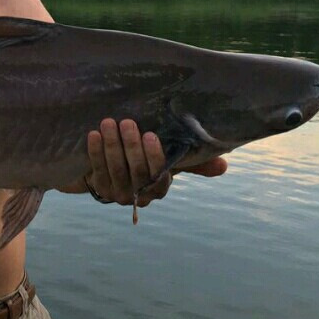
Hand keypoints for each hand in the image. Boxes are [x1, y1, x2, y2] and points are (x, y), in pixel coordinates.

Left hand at [79, 118, 227, 221]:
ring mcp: (118, 194)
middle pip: (136, 172)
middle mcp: (140, 195)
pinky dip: (96, 151)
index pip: (160, 177)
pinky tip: (94, 134)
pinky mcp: (99, 188)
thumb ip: (194, 162)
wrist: (112, 170)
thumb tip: (224, 165)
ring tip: (109, 122)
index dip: (155, 157)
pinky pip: (97, 169)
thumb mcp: (171, 160)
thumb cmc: (148, 160)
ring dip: (112, 145)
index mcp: (160, 189)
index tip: (151, 135)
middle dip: (131, 146)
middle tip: (127, 122)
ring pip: (115, 169)